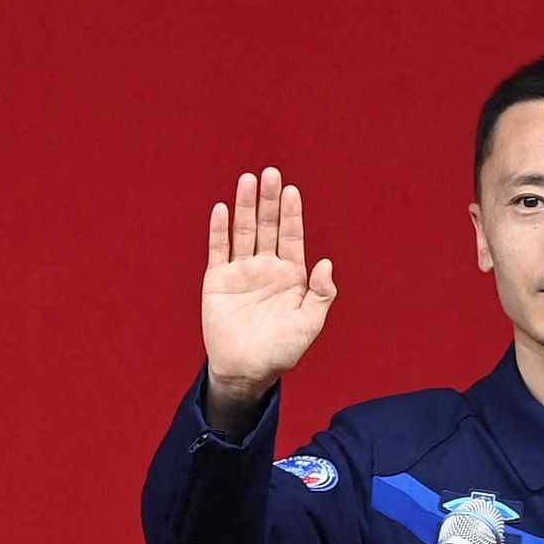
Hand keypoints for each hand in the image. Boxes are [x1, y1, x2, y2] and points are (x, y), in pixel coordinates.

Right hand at [202, 167, 333, 430]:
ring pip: (243, 232)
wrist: (246, 370)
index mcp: (291, 275)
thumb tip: (325, 262)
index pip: (291, 236)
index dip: (291, 214)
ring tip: (248, 180)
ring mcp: (241, 272)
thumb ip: (320, 293)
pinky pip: (219, 250)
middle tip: (270, 173)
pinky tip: (223, 209)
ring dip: (245, 206)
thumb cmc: (282, 350)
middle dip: (269, 200)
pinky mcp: (217, 281)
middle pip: (267, 227)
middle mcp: (266, 267)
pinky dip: (220, 230)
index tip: (292, 191)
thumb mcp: (310, 324)